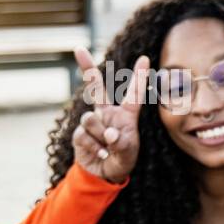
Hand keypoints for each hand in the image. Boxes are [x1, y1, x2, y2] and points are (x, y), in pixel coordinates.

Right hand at [73, 49, 144, 183]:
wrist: (103, 174)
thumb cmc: (122, 159)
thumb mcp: (128, 153)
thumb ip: (121, 144)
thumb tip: (109, 134)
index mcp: (125, 115)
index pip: (133, 94)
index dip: (138, 77)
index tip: (145, 58)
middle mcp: (107, 114)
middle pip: (95, 88)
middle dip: (87, 68)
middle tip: (78, 49)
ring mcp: (92, 122)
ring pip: (91, 120)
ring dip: (100, 136)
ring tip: (108, 148)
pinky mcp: (80, 133)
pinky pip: (84, 135)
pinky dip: (94, 147)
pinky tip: (101, 154)